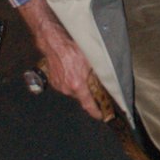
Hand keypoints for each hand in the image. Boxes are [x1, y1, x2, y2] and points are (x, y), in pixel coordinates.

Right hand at [19, 0, 102, 119]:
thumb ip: (97, 75)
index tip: (101, 116)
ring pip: (73, 90)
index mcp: (78, 85)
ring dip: (77, 85)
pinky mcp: (53, 82)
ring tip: (77, 71)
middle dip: (86, 92)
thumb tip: (105, 83)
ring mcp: (59, 86)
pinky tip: (69, 70)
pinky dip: (69, 81)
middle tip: (90, 82)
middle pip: (81, 96)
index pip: (88, 105)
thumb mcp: (90, 62)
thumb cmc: (72, 49)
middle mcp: (68, 88)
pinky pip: (65, 85)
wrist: (54, 43)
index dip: (96, 112)